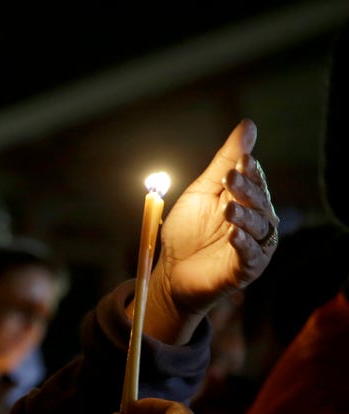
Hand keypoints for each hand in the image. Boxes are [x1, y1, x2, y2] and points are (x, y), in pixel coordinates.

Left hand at [144, 118, 279, 343]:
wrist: (172, 271)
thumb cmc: (188, 231)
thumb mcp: (202, 192)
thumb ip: (224, 161)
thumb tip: (248, 124)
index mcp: (248, 200)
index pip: (255, 181)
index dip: (248, 171)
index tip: (240, 159)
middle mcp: (257, 221)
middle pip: (259, 202)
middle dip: (245, 189)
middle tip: (230, 177)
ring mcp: (255, 246)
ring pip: (258, 227)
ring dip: (243, 216)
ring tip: (228, 208)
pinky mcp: (247, 269)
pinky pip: (250, 256)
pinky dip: (244, 245)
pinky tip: (234, 235)